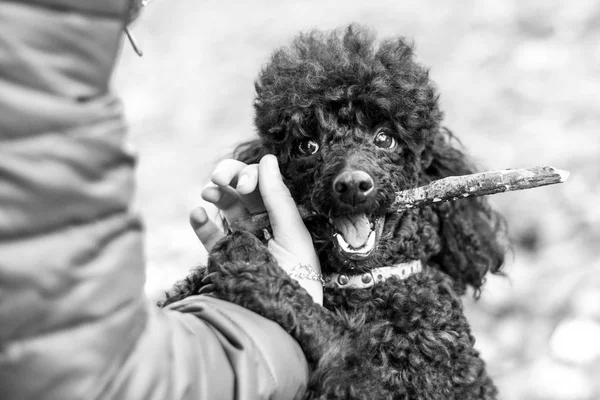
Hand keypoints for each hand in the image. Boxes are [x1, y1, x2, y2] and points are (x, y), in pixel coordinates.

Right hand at [190, 155, 322, 303]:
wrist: (281, 320)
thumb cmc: (296, 277)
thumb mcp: (291, 234)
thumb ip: (277, 197)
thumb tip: (267, 158)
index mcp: (283, 217)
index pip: (264, 185)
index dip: (252, 176)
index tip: (243, 184)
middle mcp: (263, 225)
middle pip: (243, 191)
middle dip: (231, 178)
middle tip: (220, 178)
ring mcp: (242, 240)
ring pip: (225, 208)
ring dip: (215, 194)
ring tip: (207, 192)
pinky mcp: (224, 258)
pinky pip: (210, 235)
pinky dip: (201, 222)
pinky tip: (197, 213)